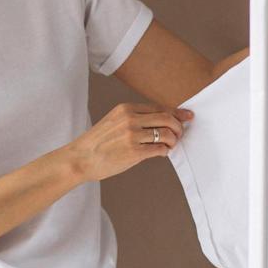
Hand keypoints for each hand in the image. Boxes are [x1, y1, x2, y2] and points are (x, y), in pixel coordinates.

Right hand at [67, 103, 193, 181]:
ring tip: (171, 145)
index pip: (158, 108)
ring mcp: (132, 136)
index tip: (187, 116)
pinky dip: (165, 151)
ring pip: (166, 134)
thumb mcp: (113, 121)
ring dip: (173, 140)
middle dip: (179, 126)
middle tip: (180, 133)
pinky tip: (162, 152)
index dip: (176, 113)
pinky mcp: (134, 152)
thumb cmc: (97, 143)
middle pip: (166, 118)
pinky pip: (160, 149)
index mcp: (125, 109)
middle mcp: (130, 119)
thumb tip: (159, 122)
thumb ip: (133, 118)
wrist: (80, 158)